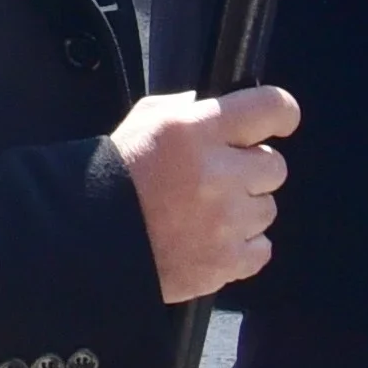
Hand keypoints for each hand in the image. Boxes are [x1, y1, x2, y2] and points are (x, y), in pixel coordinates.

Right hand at [113, 83, 297, 302]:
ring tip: (205, 214)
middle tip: (218, 178)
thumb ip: (185, 108)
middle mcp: (219, 173)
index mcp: (198, 130)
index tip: (278, 122)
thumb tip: (215, 106)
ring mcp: (226, 221)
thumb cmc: (114, 176)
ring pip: (267, 209)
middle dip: (250, 170)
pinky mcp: (226, 261)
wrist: (87, 240)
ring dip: (244, 210)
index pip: (271, 108)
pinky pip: (262, 248)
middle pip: (275, 165)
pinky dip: (241, 247)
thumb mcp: (144, 121)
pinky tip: (211, 240)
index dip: (280, 113)